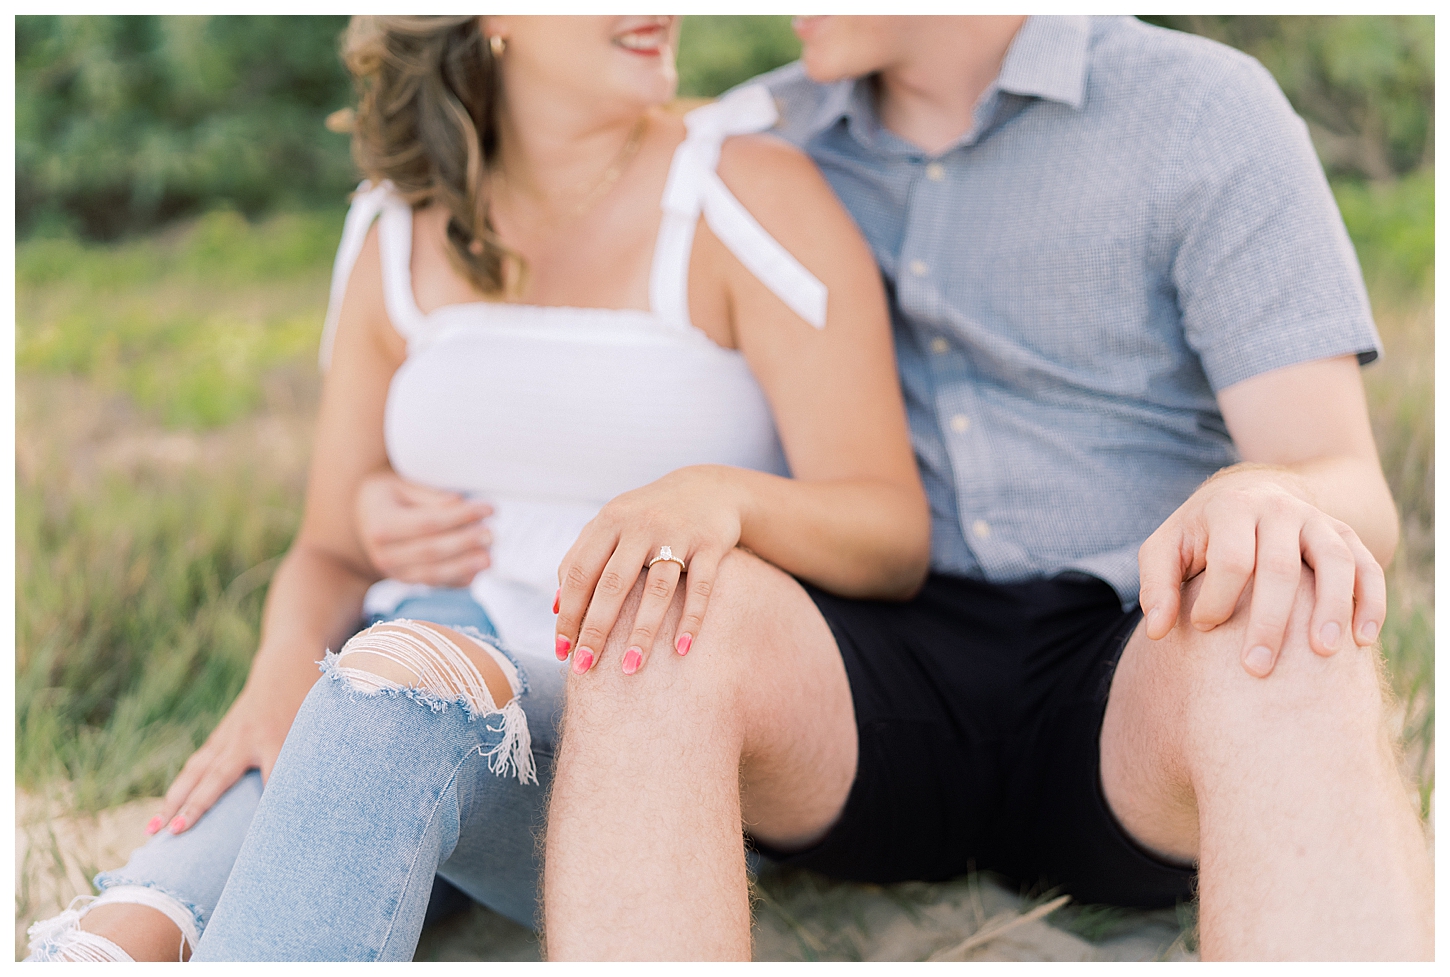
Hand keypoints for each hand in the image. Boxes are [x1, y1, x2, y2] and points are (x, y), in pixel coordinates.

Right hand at [153, 676, 306, 834]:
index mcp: (278, 738)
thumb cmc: (309, 703)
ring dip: (173, 801)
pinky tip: (165, 812)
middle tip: (176, 834)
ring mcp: (229, 736)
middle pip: (218, 778)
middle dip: (197, 807)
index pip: (274, 779)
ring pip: (196, 772)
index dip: (270, 808)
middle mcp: (247, 738)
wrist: (288, 663)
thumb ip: (317, 762)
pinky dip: (180, 788)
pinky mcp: (220, 737)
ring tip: (152, 830)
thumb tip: (319, 803)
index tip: (261, 839)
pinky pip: (197, 765)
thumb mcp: (318, 729)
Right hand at [355, 469, 492, 585]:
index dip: (461, 517)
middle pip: (431, 551)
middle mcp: (384, 554)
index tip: (488, 509)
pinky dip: (457, 581)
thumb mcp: (404, 484)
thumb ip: (431, 496)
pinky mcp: (405, 582)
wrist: (366, 516)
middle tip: (492, 534)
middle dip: (466, 543)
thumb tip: (460, 504)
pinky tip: (477, 573)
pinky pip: (435, 585)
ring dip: (464, 567)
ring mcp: (393, 572)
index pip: (428, 523)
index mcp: (382, 525)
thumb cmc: (389, 494)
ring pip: (433, 575)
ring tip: (489, 558)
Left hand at [554, 466, 743, 675]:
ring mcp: (677, 534)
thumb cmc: (648, 515)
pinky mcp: (709, 544)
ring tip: (630, 668)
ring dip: (642, 632)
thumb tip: (555, 607)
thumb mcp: (611, 525)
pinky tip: (681, 649)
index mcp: (610, 522)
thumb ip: (581, 558)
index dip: (568, 613)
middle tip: (584, 668)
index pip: (579, 573)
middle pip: (613, 584)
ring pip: (657, 589)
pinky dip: (692, 618)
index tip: (561, 651)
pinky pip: (701, 587)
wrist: (708, 488)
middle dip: (596, 629)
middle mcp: (641, 526)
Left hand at [1137, 464, 1386, 677]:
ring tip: (1323, 653)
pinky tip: (1363, 640)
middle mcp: (1278, 510)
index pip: (1230, 560)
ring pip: (1335, 562)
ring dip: (1332, 608)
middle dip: (1269, 621)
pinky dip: (1370, 600)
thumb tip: (1158, 631)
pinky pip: (1367, 565)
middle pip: (1280, 567)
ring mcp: (1317, 521)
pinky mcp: (1345, 536)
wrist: (1250, 493)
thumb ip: (1156, 584)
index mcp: (1231, 508)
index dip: (1216, 600)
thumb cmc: (1201, 534)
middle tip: (1257, 668)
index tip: (1203, 628)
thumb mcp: (1166, 547)